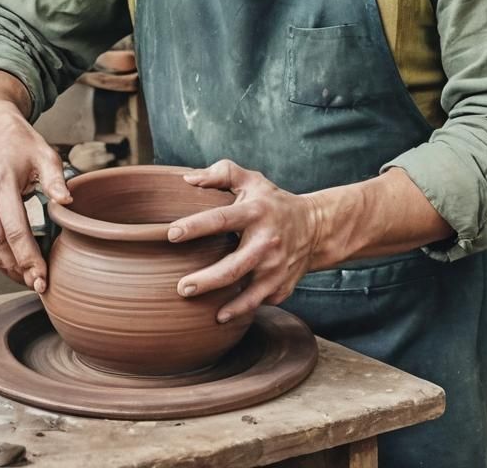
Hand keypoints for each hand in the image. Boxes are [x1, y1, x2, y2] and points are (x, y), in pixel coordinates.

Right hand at [0, 100, 71, 291]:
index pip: (14, 230)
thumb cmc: (22, 143)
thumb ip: (56, 179)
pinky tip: (12, 264)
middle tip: (38, 284)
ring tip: (27, 278)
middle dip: (17, 269)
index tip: (43, 277)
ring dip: (4, 267)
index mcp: (0, 181)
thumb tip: (67, 204)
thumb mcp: (46, 153)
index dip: (28, 258)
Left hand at [167, 159, 320, 322]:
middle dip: (206, 281)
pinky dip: (240, 310)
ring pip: (248, 294)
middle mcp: (267, 242)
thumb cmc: (273, 202)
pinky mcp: (281, 288)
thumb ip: (221, 173)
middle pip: (233, 267)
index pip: (222, 219)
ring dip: (225, 306)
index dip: (196, 226)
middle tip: (181, 288)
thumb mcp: (252, 180)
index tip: (171, 234)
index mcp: (256, 212)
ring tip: (199, 308)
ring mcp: (276, 269)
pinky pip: (257, 303)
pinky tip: (222, 313)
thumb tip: (188, 178)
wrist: (315, 228)